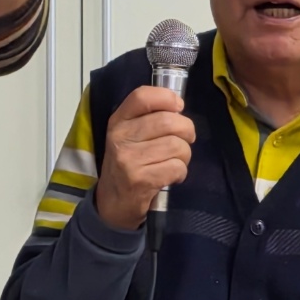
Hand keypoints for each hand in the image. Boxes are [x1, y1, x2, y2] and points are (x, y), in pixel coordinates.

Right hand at [94, 86, 195, 230]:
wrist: (112, 203)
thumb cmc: (127, 163)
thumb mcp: (128, 135)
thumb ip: (147, 117)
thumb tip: (178, 106)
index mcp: (118, 120)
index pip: (142, 96)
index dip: (167, 97)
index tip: (178, 107)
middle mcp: (121, 136)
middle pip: (168, 121)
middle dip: (187, 131)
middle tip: (185, 139)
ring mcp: (129, 159)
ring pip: (177, 145)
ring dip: (184, 155)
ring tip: (175, 161)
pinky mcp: (140, 180)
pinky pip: (177, 167)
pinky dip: (181, 172)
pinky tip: (172, 176)